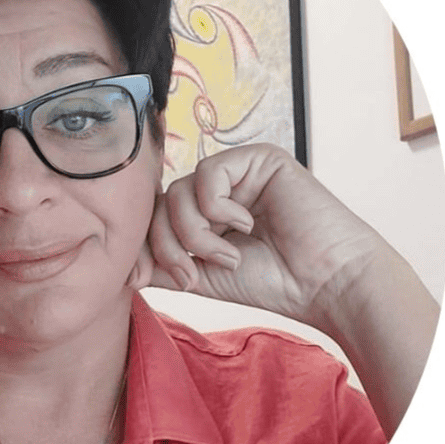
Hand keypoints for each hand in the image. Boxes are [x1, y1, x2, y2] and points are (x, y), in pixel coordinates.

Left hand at [134, 144, 384, 327]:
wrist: (323, 284)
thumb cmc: (271, 282)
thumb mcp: (201, 277)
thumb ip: (163, 265)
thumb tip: (121, 269)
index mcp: (204, 214)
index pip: (154, 217)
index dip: (146, 246)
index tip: (154, 279)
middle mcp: (219, 189)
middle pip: (161, 204)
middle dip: (168, 244)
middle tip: (193, 274)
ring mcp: (238, 172)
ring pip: (180, 191)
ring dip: (195, 232)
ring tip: (228, 256)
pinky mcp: (258, 159)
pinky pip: (209, 173)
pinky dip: (218, 208)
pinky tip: (246, 225)